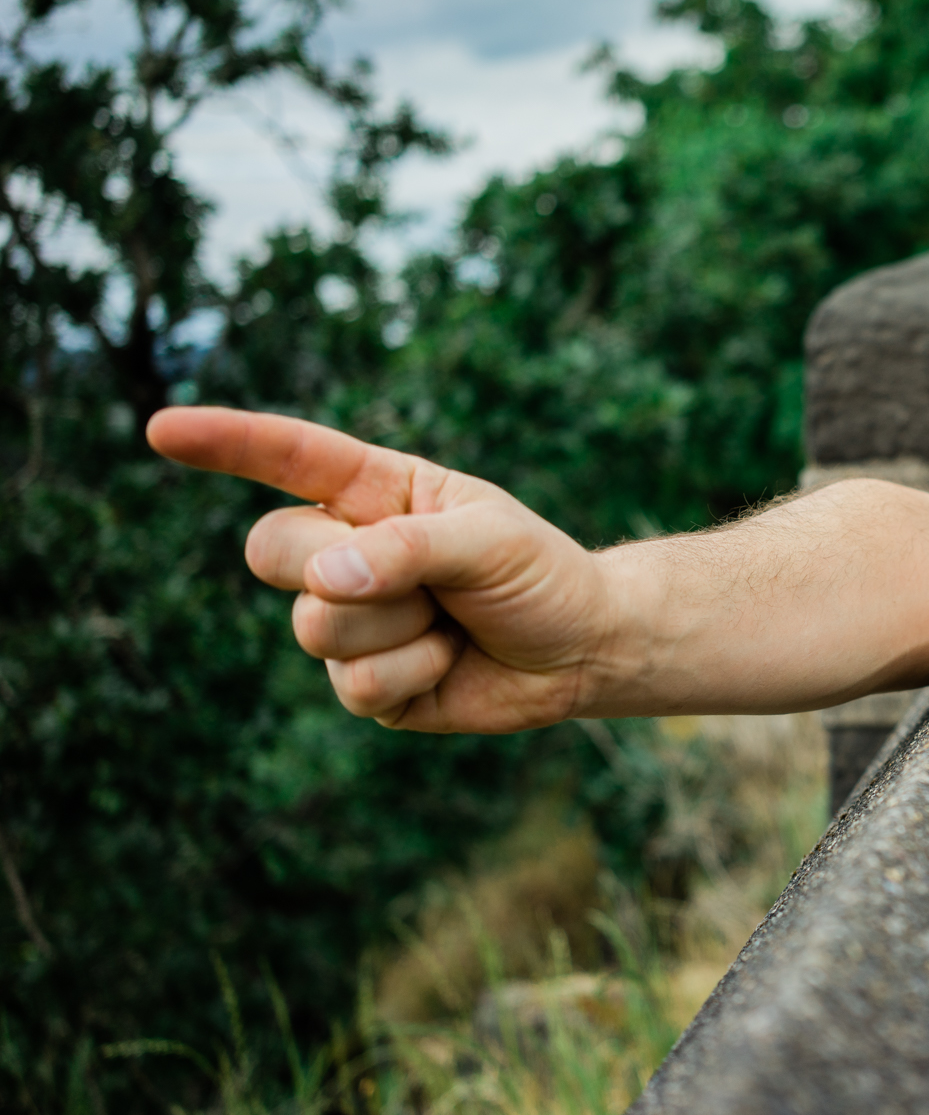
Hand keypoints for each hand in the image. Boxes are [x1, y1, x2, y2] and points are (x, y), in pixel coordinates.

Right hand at [147, 406, 621, 732]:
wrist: (580, 649)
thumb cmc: (538, 574)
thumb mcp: (490, 541)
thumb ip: (409, 548)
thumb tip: (324, 580)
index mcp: (377, 492)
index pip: (290, 459)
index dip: (227, 444)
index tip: (162, 429)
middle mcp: (348, 550)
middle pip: (272, 550)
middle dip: (342, 567)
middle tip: (422, 576)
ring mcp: (349, 620)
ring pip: (315, 626)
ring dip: (398, 627)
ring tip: (450, 620)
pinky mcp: (364, 684)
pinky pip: (353, 685)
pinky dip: (414, 674)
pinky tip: (449, 662)